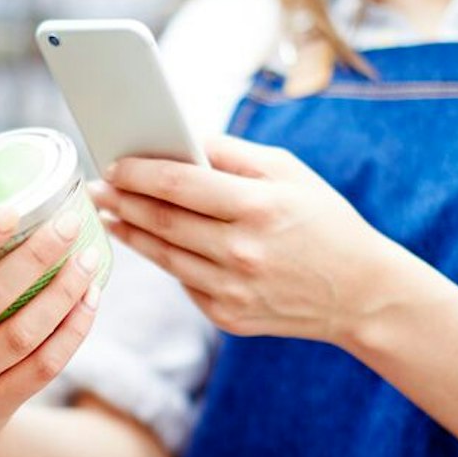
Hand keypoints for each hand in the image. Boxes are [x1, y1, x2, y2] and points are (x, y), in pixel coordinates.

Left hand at [92, 134, 398, 343]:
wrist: (362, 294)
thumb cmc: (324, 221)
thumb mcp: (290, 173)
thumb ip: (233, 154)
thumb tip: (179, 139)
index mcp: (259, 207)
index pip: (181, 185)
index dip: (139, 173)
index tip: (112, 163)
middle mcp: (242, 251)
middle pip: (163, 221)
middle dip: (123, 201)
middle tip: (96, 189)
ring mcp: (233, 290)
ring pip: (164, 256)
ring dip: (130, 232)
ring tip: (110, 213)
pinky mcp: (228, 317)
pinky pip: (184, 283)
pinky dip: (164, 260)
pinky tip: (146, 242)